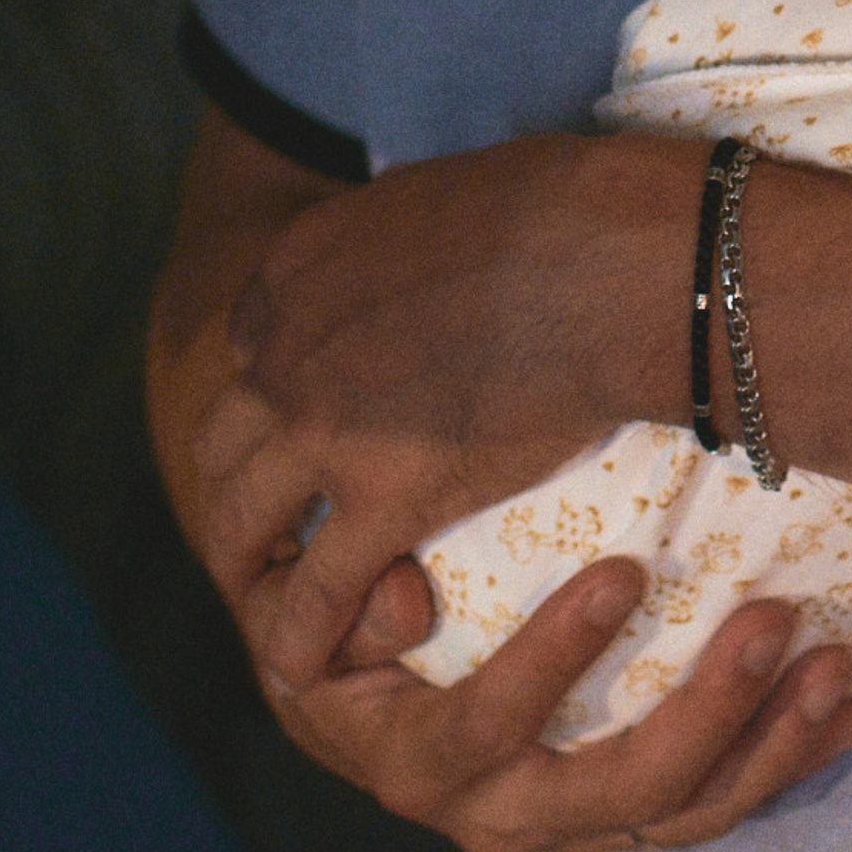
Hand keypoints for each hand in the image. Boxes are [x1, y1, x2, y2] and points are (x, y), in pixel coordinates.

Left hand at [197, 130, 699, 691]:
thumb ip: (417, 237)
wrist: (625, 262)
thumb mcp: (458, 189)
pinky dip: (302, 634)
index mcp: (305, 262)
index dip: (279, 384)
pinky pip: (313, 591)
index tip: (313, 414)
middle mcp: (288, 347)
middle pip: (226, 434)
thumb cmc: (579, 206)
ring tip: (274, 594)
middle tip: (279, 516)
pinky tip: (313, 661)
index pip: (254, 340)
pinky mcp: (381, 500)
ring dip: (251, 561)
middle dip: (245, 477)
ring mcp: (324, 427)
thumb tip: (444, 250)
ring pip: (239, 518)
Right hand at [264, 556, 851, 851]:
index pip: (490, 723)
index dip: (551, 657)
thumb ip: (354, 603)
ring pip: (686, 808)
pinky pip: (716, 800)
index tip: (624, 569)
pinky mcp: (630, 813)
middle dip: (709, 709)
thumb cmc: (349, 639)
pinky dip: (788, 757)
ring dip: (772, 742)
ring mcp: (576, 824)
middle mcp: (504, 814)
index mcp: (426, 763)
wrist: (363, 713)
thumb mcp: (327, 617)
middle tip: (776, 617)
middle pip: (620, 784)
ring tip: (837, 666)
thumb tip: (403, 601)